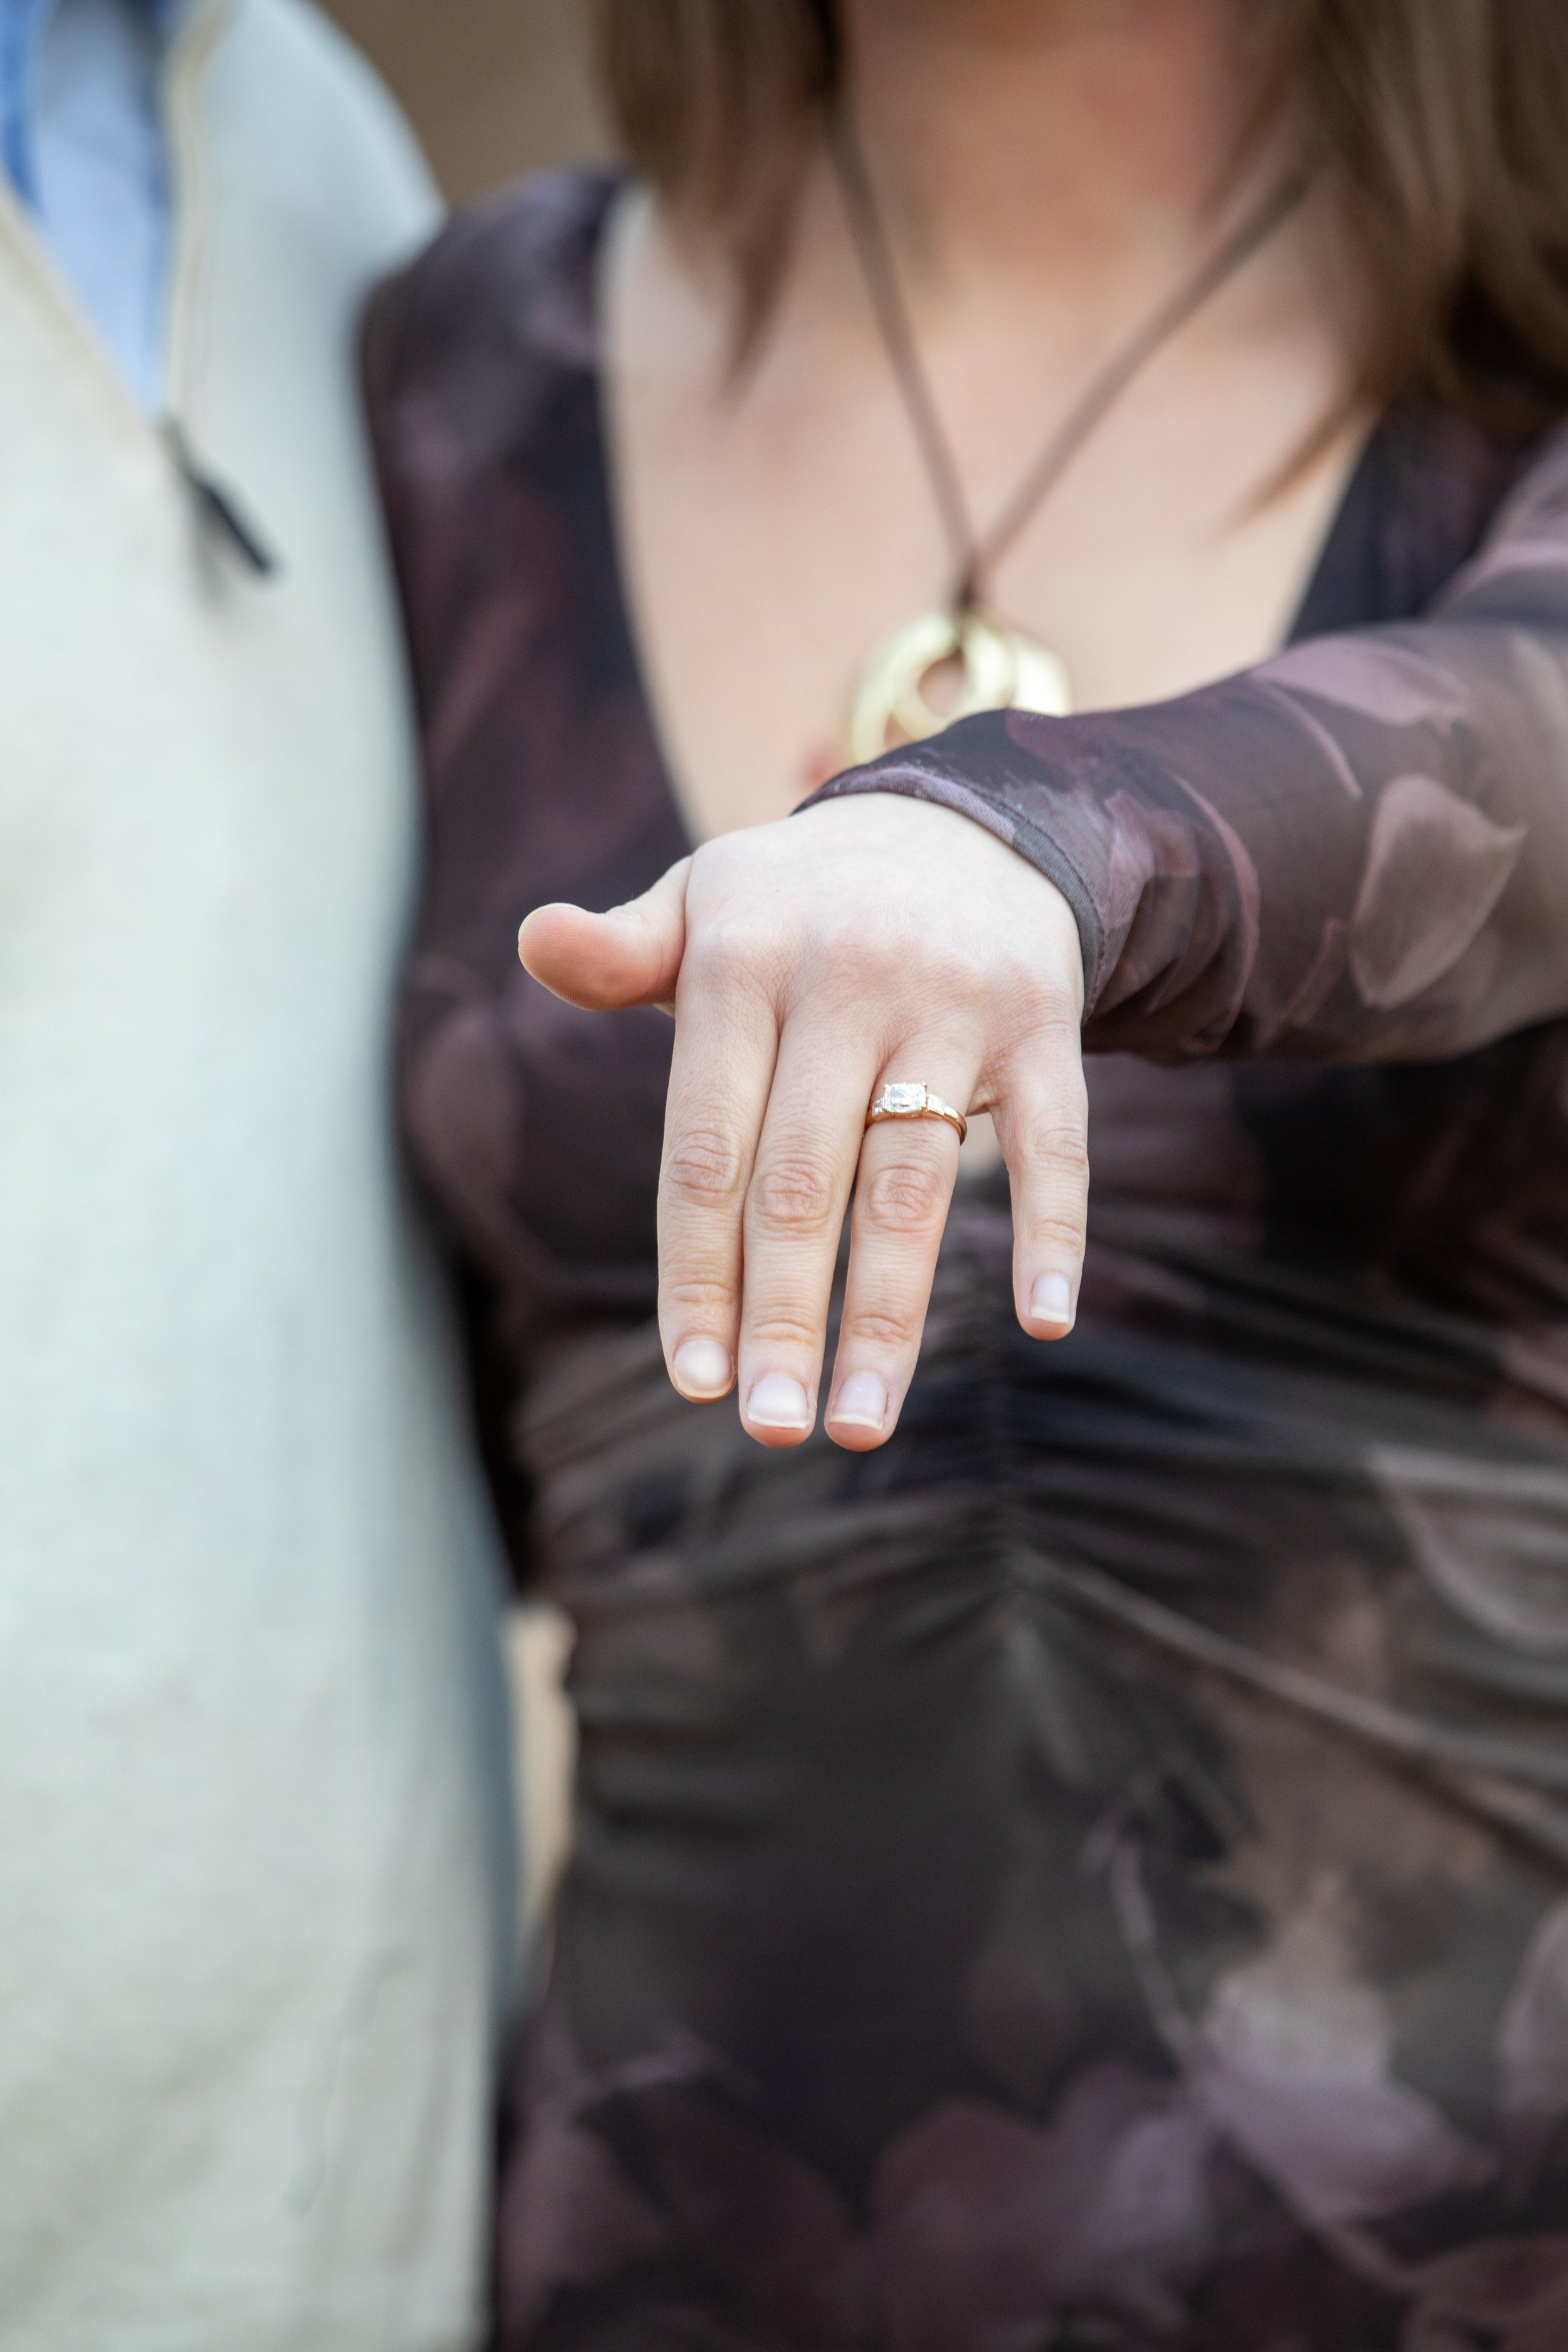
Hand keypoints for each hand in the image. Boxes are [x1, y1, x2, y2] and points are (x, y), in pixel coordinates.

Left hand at [518, 793, 1087, 1449]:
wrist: (964, 821)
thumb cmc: (799, 906)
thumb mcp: (701, 904)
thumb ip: (620, 954)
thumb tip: (533, 942)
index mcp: (741, 957)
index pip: (706, 1147)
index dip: (696, 1271)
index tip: (692, 1382)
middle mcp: (845, 975)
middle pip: (803, 1181)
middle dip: (782, 1317)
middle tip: (772, 1429)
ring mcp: (950, 999)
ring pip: (914, 1181)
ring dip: (891, 1315)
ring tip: (863, 1424)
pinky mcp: (1042, 1018)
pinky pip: (1057, 1139)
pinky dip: (1053, 1229)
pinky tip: (1044, 1322)